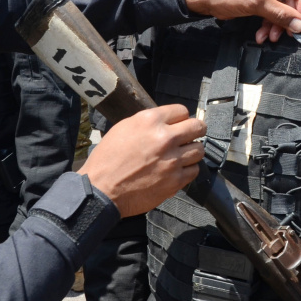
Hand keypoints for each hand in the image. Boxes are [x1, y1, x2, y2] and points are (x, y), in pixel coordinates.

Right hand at [79, 104, 204, 216]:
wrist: (102, 189)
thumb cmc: (108, 159)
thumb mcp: (123, 128)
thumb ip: (148, 123)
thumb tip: (167, 122)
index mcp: (150, 121)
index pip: (182, 110)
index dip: (181, 117)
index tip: (179, 123)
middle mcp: (165, 138)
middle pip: (198, 127)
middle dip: (195, 130)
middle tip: (190, 136)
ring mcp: (172, 160)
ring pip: (199, 150)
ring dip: (191, 151)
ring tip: (181, 155)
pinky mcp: (175, 180)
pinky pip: (194, 170)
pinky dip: (188, 169)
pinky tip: (176, 170)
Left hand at [185, 0, 300, 43]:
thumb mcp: (256, 2)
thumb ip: (280, 13)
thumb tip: (299, 24)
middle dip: (285, 17)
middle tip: (287, 33)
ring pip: (278, 5)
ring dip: (275, 23)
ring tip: (271, 37)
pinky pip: (268, 8)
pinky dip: (267, 22)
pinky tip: (262, 34)